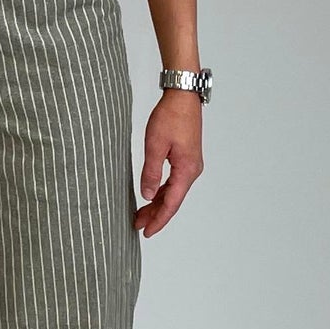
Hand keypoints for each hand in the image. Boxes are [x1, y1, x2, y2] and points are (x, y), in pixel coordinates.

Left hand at [135, 88, 203, 235]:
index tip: (146, 232)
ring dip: (158, 203)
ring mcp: (190, 165)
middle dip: (155, 214)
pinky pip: (174, 181)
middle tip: (137, 225)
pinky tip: (152, 195)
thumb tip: (147, 195)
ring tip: (141, 214)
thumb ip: (151, 172)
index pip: (171, 203)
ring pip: (173, 191)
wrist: (183, 96)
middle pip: (173, 200)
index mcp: (186, 170)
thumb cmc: (171, 116)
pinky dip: (162, 191)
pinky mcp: (186, 158)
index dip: (158, 220)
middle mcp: (192, 171)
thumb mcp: (155, 145)